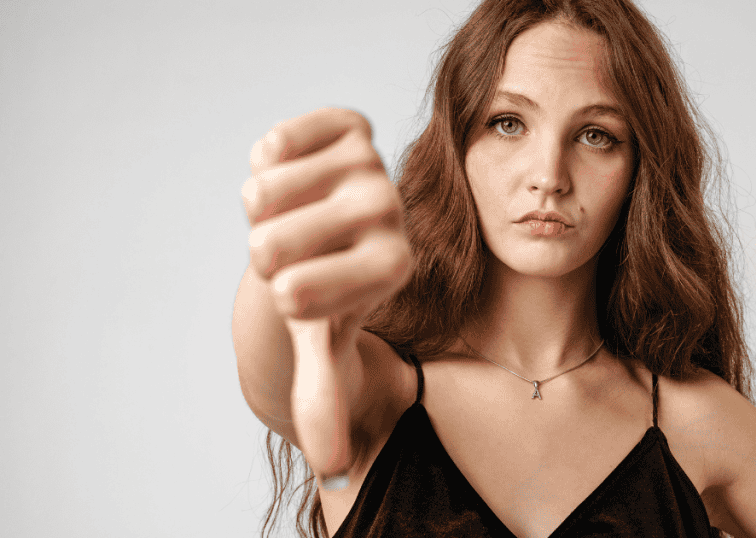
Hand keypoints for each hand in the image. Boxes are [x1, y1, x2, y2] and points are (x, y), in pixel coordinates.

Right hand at [241, 108, 412, 475]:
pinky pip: (278, 141)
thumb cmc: (324, 297)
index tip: (295, 296)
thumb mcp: (324, 348)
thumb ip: (327, 402)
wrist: (327, 236)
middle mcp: (393, 212)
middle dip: (260, 256)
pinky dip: (266, 162)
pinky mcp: (351, 128)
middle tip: (289, 253)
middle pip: (271, 242)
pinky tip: (286, 174)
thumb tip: (334, 468)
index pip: (302, 289)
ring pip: (264, 191)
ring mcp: (373, 165)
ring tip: (289, 217)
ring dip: (258, 212)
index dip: (280, 295)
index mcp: (394, 268)